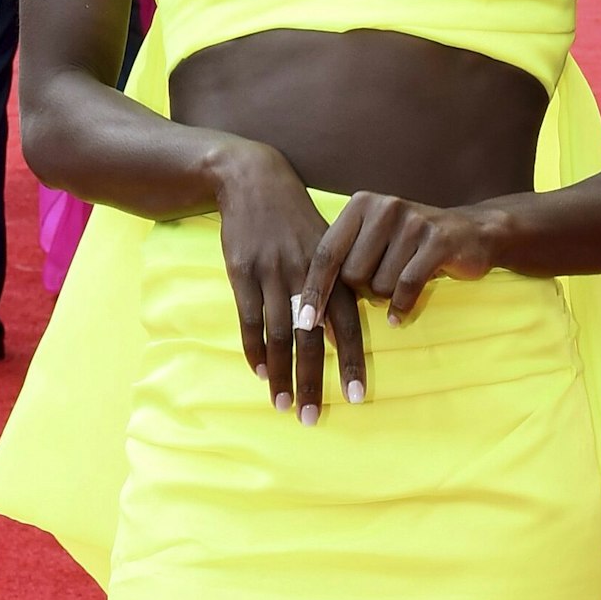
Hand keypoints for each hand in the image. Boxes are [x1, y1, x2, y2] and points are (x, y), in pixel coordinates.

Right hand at [213, 140, 367, 422]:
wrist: (255, 182)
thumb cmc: (295, 221)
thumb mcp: (325, 246)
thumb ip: (336, 289)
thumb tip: (340, 336)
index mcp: (333, 271)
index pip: (348, 325)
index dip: (352, 361)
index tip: (357, 397)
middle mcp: (306, 276)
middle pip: (311, 339)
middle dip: (313, 381)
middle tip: (312, 417)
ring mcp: (272, 274)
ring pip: (277, 335)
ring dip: (281, 374)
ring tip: (283, 406)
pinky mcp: (242, 272)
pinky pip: (248, 319)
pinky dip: (253, 349)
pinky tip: (260, 374)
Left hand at [291, 191, 498, 408]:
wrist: (472, 233)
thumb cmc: (410, 247)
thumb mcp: (373, 244)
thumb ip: (343, 264)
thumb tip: (308, 312)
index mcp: (360, 205)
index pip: (326, 253)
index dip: (314, 290)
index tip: (303, 321)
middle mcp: (384, 207)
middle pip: (352, 275)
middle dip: (365, 291)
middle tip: (384, 283)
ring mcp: (412, 222)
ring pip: (380, 285)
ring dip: (388, 297)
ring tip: (403, 282)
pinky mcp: (438, 240)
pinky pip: (407, 286)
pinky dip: (402, 307)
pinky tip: (399, 315)